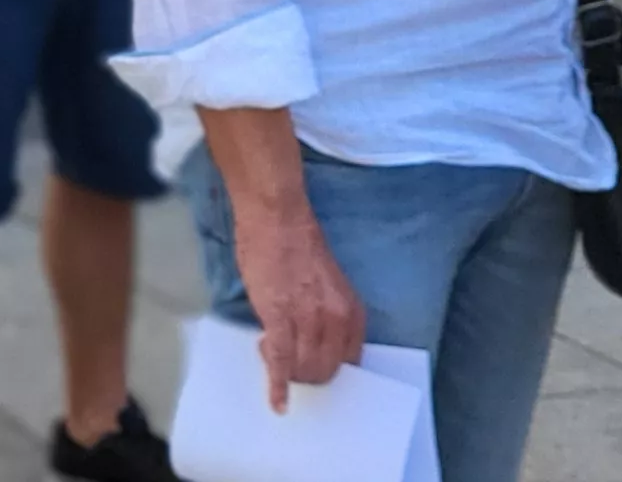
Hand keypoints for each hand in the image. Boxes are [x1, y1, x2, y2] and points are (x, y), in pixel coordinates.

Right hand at [234, 198, 365, 409]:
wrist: (277, 218)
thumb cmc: (297, 244)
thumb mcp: (328, 285)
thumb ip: (326, 316)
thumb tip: (311, 341)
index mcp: (352, 312)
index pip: (348, 362)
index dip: (326, 368)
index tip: (310, 366)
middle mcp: (337, 320)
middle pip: (326, 371)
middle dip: (305, 375)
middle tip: (285, 360)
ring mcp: (309, 320)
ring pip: (304, 370)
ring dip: (287, 372)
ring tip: (269, 348)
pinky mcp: (280, 318)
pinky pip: (282, 362)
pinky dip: (278, 386)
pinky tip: (277, 402)